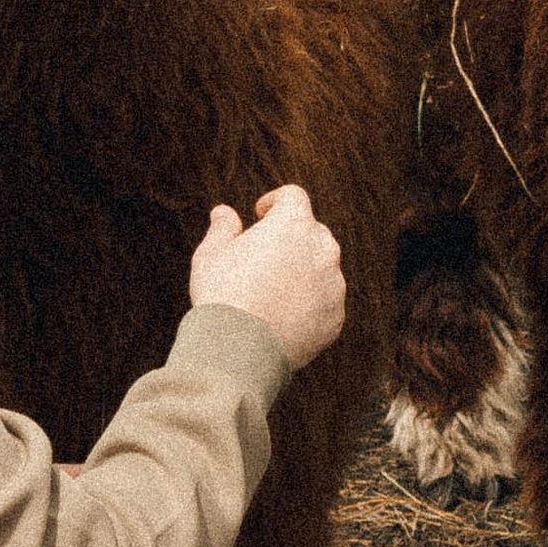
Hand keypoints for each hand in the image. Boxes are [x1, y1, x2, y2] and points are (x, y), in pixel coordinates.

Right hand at [189, 183, 346, 369]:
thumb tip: (224, 213)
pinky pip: (325, 302)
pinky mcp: (336, 316)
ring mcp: (334, 284)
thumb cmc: (222, 294)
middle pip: (311, 231)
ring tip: (271, 292)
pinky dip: (309, 303)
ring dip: (303, 271)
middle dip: (290, 237)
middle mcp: (322, 249)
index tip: (260, 215)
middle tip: (262, 257)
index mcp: (293, 223)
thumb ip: (223, 228)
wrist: (240, 350)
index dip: (275, 201)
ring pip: (322, 268)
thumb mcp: (211, 254)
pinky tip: (282, 317)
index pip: (293, 196)